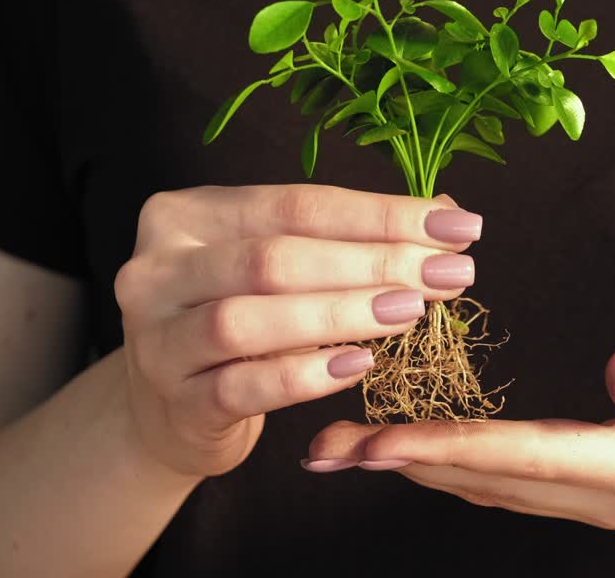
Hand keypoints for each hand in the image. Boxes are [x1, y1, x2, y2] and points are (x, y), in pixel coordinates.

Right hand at [115, 184, 482, 477]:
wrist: (170, 411)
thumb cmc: (242, 323)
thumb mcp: (279, 268)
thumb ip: (347, 238)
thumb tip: (448, 215)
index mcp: (187, 215)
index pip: (297, 205)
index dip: (382, 215)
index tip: (458, 227)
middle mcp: (158, 270)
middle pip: (275, 258)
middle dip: (373, 262)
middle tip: (448, 273)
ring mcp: (156, 340)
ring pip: (249, 320)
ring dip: (341, 313)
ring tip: (410, 312)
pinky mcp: (175, 403)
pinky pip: (243, 386)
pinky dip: (306, 375)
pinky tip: (358, 364)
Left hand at [306, 322, 614, 535]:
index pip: (538, 453)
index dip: (456, 447)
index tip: (384, 438)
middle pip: (499, 481)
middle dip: (409, 464)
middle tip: (327, 449)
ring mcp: (610, 503)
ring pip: (499, 491)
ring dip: (422, 472)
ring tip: (349, 452)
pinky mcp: (605, 494)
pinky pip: (518, 486)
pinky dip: (461, 470)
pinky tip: (423, 455)